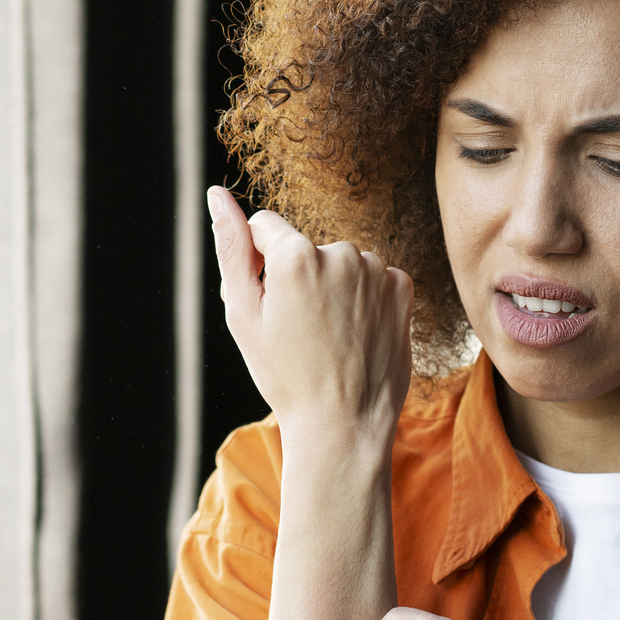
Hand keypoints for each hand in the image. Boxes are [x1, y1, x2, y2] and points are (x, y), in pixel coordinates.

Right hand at [210, 186, 412, 438]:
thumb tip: (217, 195)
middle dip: (299, 278)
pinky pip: (373, 279)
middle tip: (300, 331)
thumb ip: (230, 248)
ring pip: (341, 265)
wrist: (344, 424)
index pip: (265, 228)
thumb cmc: (285, 375)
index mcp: (295, 254)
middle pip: (306, 249)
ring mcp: (377, 270)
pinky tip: (357, 334)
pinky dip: (364, 300)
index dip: (260, 265)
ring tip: (330, 337)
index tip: (270, 304)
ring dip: (334, 289)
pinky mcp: (402, 288)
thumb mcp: (243, 314)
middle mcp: (341, 252)